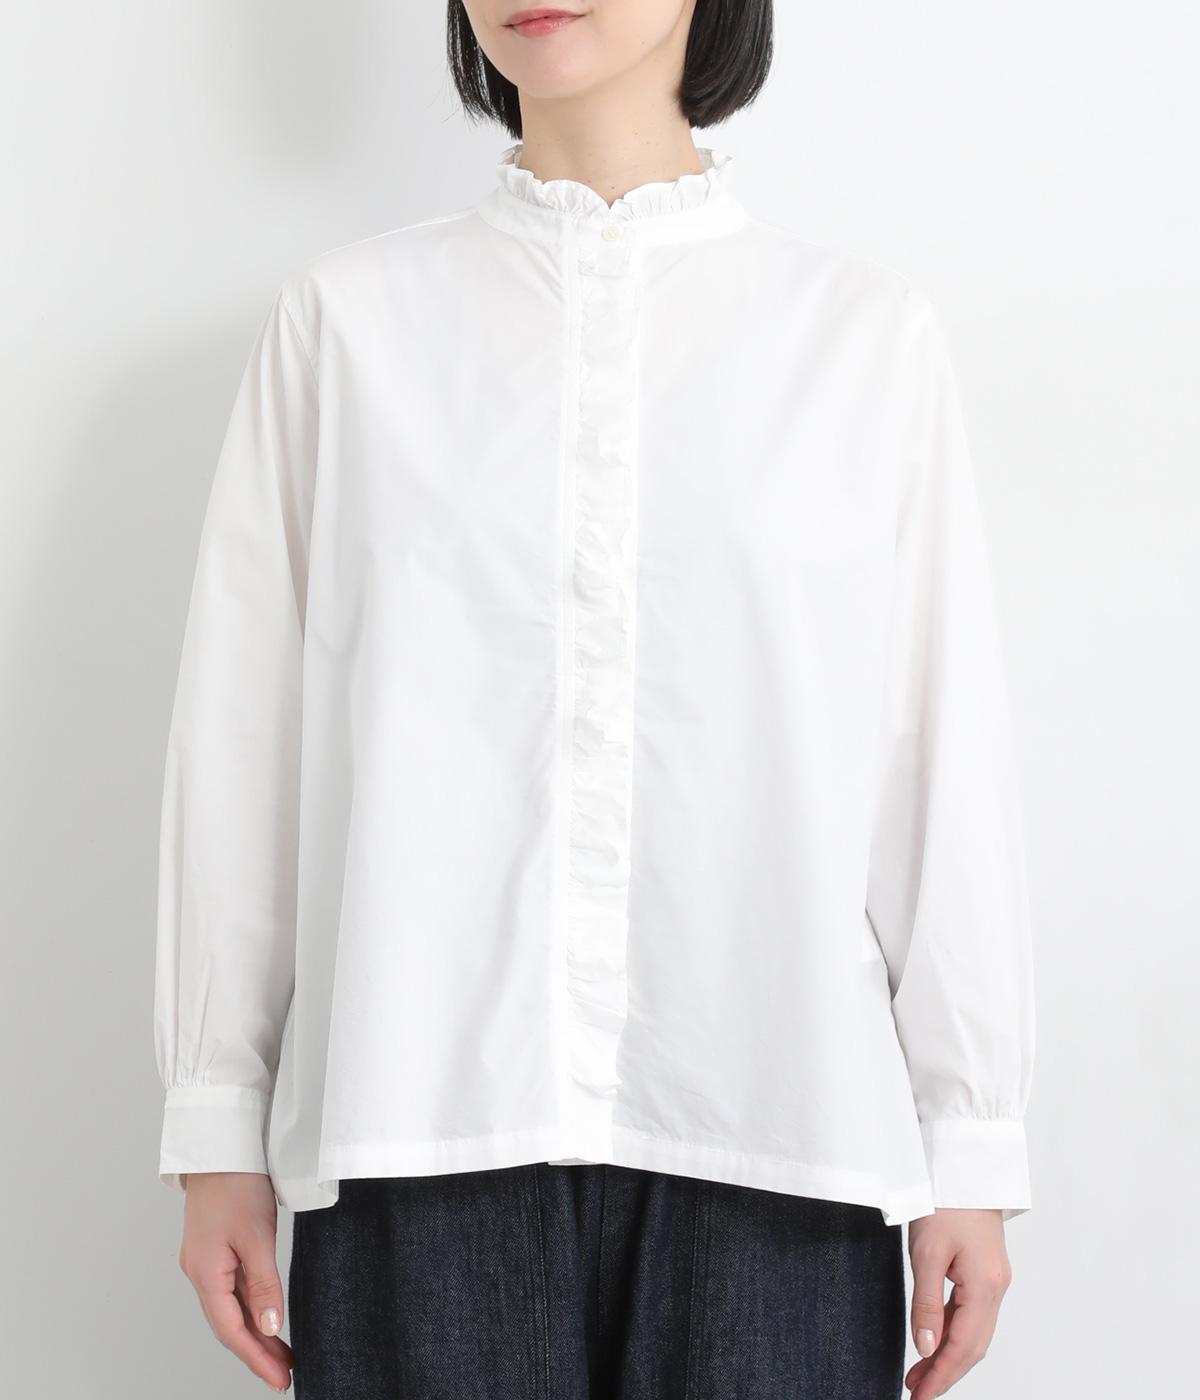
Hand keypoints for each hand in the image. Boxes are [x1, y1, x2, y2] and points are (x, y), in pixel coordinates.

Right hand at [177, 1171, 293, 1392]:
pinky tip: (266, 1317)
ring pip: (230, 1308)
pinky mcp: (214, 1249)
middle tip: (284, 1374)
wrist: (221, 1145)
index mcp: (205, 1273)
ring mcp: (204, 1261)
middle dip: (257, 1352)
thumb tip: (272, 1326)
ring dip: (255, 1331)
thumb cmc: (237, 1183)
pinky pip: (232, 1289)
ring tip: (282, 1353)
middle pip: (228, 1324)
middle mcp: (199, 1272)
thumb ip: (265, 1285)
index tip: (279, 1379)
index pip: (232, 1330)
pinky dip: (250, 1307)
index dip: (256, 1358)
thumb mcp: (257, 1236)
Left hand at [904, 1208, 1012, 1399]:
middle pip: (974, 1345)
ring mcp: (994, 1280)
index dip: (943, 1375)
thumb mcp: (927, 1251)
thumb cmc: (945, 1200)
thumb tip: (925, 1347)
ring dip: (949, 1355)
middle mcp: (996, 1287)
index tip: (921, 1396)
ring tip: (919, 1374)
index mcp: (986, 1285)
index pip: (964, 1346)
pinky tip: (935, 1341)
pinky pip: (972, 1313)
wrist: (964, 1166)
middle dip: (946, 1372)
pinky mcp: (985, 1272)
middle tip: (917, 1392)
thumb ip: (926, 1302)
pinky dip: (953, 1332)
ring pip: (974, 1332)